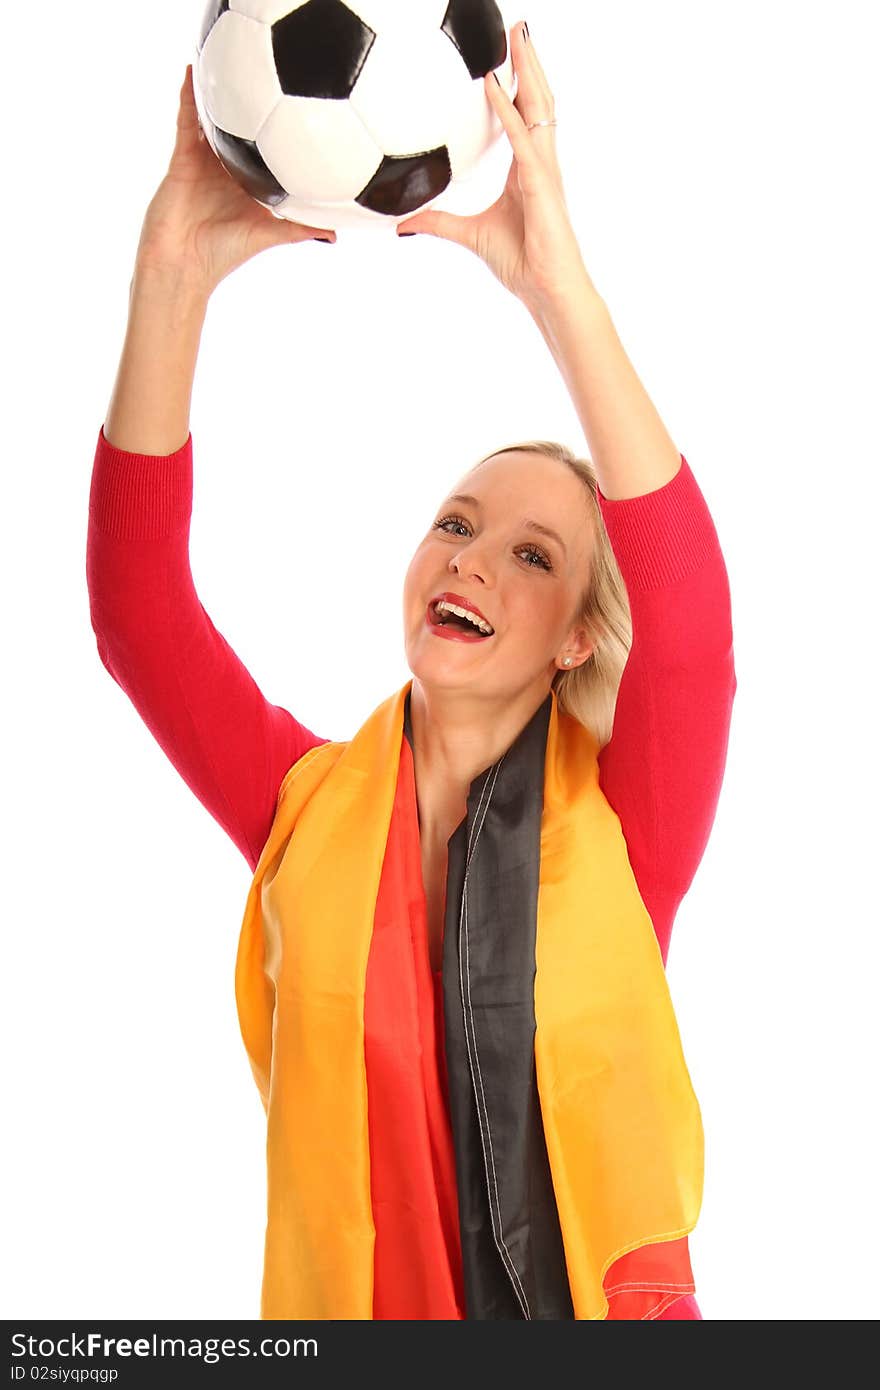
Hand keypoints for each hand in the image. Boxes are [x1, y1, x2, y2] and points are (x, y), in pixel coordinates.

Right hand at [135, 65, 335, 295]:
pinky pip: (186, 122)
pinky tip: (194, 71)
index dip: (277, 130)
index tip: (298, 106)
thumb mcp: (268, 236)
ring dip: (218, 92)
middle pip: (239, 127)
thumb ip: (298, 229)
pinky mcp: (183, 158)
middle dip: (248, 101)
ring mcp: (203, 161)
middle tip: (266, 65)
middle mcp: (225, 169)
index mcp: (246, 184)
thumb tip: (335, 233)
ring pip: (212, 119)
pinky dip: (188, 98)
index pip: (264, 150)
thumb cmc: (222, 255)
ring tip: (227, 56)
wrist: (182, 265)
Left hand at [395, 21, 590, 313]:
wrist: (546, 290)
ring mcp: (544, 169)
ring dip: (527, 68)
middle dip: (529, 60)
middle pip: (536, 99)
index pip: (523, 114)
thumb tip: (404, 223)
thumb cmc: (520, 263)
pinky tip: (491, 83)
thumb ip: (439, 223)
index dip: (517, 82)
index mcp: (526, 169)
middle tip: (517, 25)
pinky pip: (521, 137)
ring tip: (518, 34)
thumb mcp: (469, 235)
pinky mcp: (541, 182)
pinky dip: (506, 108)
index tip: (505, 54)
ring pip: (538, 106)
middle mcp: (539, 161)